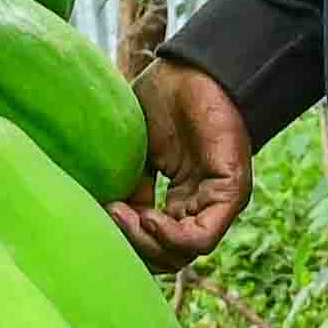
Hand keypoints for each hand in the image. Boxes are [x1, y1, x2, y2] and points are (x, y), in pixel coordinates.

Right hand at [117, 56, 251, 269]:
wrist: (193, 69)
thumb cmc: (164, 101)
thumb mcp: (135, 153)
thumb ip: (128, 188)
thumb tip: (106, 218)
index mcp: (176, 202)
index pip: (150, 244)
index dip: (123, 238)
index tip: (99, 212)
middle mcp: (196, 209)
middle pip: (164, 258)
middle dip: (132, 246)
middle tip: (108, 216)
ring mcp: (214, 205)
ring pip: (180, 256)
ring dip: (146, 242)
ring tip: (123, 214)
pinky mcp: (229, 194)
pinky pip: (200, 239)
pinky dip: (170, 237)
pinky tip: (147, 216)